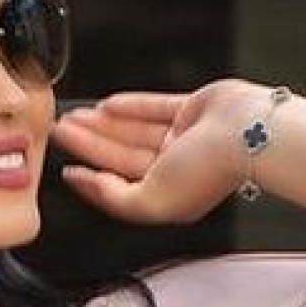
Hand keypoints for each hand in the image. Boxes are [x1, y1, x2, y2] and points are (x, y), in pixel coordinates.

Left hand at [49, 78, 257, 226]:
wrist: (244, 135)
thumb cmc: (207, 172)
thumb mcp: (150, 201)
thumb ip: (116, 199)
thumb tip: (91, 185)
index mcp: (167, 200)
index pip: (120, 190)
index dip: (92, 182)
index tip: (68, 171)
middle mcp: (174, 172)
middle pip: (121, 158)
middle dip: (89, 146)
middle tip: (61, 134)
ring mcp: (183, 141)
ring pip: (133, 132)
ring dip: (102, 125)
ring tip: (74, 117)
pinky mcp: (191, 111)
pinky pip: (153, 108)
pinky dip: (130, 106)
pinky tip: (107, 105)